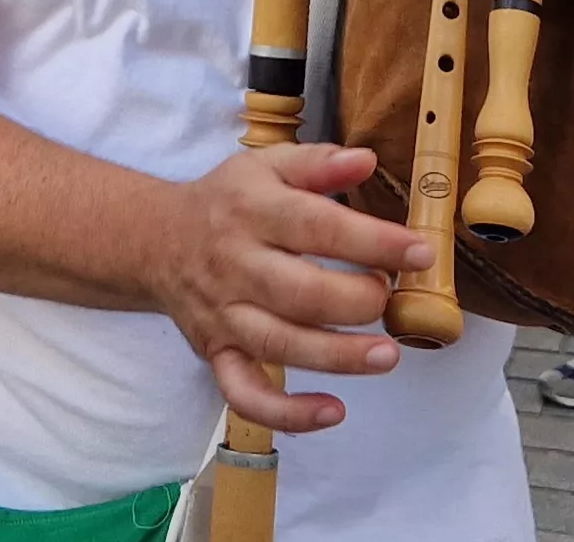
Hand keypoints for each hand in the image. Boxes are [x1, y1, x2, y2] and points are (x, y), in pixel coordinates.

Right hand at [149, 142, 427, 434]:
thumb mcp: (266, 166)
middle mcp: (234, 265)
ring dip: (337, 357)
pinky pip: (245, 393)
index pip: (317, 227)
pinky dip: (286, 412)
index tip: (419, 252)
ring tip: (386, 356)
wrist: (154, 241)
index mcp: (251, 211)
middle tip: (391, 299)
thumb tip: (367, 160)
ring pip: (279, 345)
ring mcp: (223, 316)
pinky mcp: (216, 354)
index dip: (372, 241)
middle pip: (298, 292)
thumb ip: (318, 163)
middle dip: (356, 301)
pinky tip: (333, 412)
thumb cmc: (226, 202)